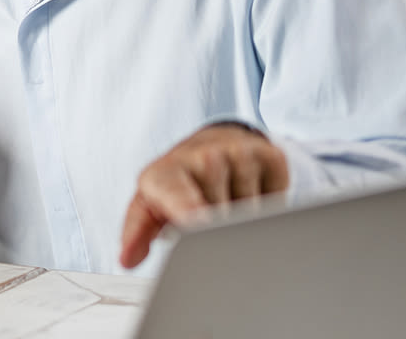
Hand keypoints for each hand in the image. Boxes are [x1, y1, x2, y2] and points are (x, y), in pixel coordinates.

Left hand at [118, 123, 288, 267]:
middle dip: (217, 231)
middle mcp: (202, 157)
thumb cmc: (175, 185)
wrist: (209, 146)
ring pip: (251, 211)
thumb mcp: (149, 206)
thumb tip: (127, 259)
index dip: (189, 211)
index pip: (178, 196)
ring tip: (225, 204)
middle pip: (221, 215)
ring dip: (242, 220)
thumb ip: (137, 233)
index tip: (198, 224)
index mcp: (165, 173)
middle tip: (205, 220)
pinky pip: (278, 197)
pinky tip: (248, 192)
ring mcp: (238, 152)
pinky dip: (267, 204)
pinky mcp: (270, 154)